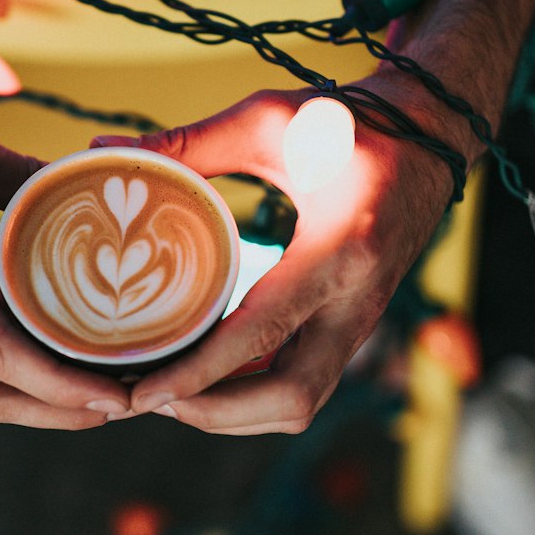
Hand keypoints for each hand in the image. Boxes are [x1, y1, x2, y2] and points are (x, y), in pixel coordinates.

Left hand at [94, 73, 457, 434]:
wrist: (428, 137)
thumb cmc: (346, 123)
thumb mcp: (269, 119)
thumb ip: (190, 143)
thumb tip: (106, 150)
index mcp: (338, 249)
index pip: (263, 335)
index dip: (200, 373)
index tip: (144, 393)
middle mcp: (356, 300)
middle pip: (290, 400)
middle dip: (214, 414)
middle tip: (147, 398)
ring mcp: (361, 321)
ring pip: (301, 404)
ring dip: (233, 415)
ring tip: (166, 394)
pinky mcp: (355, 327)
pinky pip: (305, 384)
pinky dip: (253, 397)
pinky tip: (204, 378)